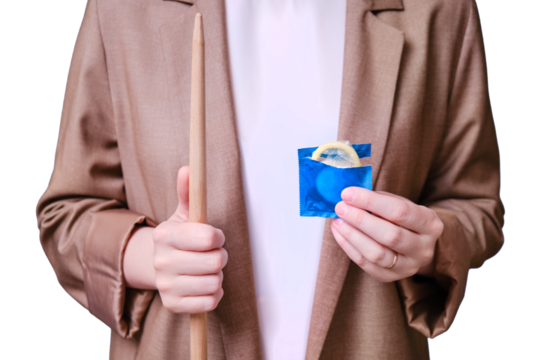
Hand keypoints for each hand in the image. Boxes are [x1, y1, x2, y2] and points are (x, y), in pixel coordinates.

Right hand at [152, 166, 227, 313]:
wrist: (160, 266)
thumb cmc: (181, 238)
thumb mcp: (185, 214)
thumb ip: (189, 192)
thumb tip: (187, 168)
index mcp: (165, 235)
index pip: (209, 239)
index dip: (218, 237)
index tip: (214, 237)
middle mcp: (161, 262)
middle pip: (216, 262)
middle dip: (220, 257)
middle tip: (211, 255)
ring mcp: (165, 286)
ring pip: (215, 282)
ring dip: (218, 276)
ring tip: (206, 270)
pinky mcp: (173, 306)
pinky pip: (210, 302)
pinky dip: (214, 294)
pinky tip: (204, 285)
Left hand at [330, 187, 442, 281]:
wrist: (415, 245)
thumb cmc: (403, 220)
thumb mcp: (400, 204)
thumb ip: (379, 200)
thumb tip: (350, 196)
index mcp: (430, 224)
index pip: (400, 211)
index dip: (371, 201)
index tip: (348, 193)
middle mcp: (423, 248)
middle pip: (390, 235)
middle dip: (360, 220)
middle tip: (340, 208)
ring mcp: (409, 266)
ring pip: (377, 254)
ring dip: (352, 236)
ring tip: (337, 221)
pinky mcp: (391, 278)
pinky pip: (366, 265)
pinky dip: (349, 247)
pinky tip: (339, 233)